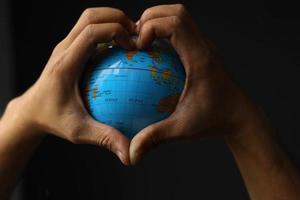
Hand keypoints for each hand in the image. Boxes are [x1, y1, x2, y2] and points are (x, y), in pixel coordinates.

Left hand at [5, 7, 136, 164]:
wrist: (31, 111)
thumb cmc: (54, 120)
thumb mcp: (79, 131)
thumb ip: (105, 138)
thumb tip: (129, 151)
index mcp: (66, 64)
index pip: (90, 33)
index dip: (115, 31)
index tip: (134, 44)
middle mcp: (63, 49)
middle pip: (90, 16)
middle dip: (116, 17)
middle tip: (138, 32)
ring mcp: (65, 47)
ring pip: (88, 19)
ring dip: (111, 20)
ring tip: (132, 35)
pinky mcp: (68, 49)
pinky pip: (88, 31)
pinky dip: (106, 30)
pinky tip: (121, 47)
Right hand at [130, 4, 261, 163]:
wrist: (239, 116)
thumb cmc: (213, 121)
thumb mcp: (182, 129)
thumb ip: (155, 137)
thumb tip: (131, 152)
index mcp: (200, 59)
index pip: (176, 25)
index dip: (152, 27)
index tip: (138, 46)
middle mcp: (204, 46)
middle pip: (177, 12)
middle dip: (152, 17)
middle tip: (136, 38)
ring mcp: (205, 45)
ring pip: (181, 16)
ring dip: (158, 20)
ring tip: (142, 40)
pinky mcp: (203, 48)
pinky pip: (182, 29)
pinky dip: (165, 30)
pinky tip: (153, 51)